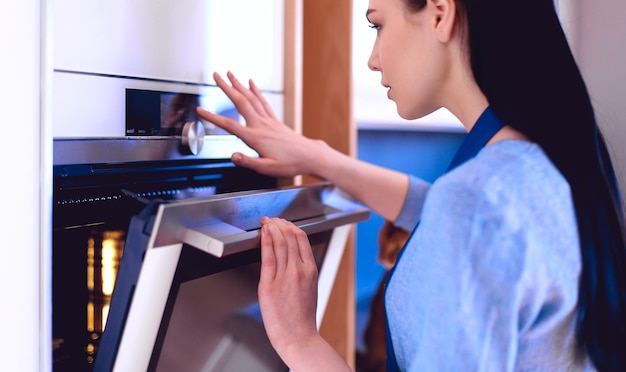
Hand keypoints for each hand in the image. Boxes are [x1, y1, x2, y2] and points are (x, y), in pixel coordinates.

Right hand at [196, 72, 324, 177]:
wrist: (310, 156)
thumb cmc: (291, 164)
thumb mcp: (268, 169)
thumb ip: (248, 162)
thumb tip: (233, 156)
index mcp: (256, 138)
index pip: (230, 126)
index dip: (213, 117)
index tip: (200, 110)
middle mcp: (261, 125)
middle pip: (240, 102)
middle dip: (226, 87)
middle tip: (215, 75)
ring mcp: (269, 121)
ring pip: (251, 98)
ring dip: (239, 85)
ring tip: (229, 74)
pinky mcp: (275, 120)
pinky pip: (263, 101)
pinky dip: (255, 90)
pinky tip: (251, 82)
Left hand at [257, 217, 318, 363]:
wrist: (298, 337)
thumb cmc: (302, 318)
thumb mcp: (309, 289)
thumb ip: (302, 272)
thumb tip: (292, 258)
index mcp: (311, 270)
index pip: (302, 239)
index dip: (291, 226)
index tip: (282, 222)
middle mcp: (300, 270)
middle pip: (290, 237)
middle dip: (280, 223)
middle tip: (271, 219)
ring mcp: (285, 277)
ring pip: (280, 243)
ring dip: (272, 227)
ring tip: (266, 222)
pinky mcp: (270, 285)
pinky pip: (268, 257)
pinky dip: (267, 241)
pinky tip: (264, 232)